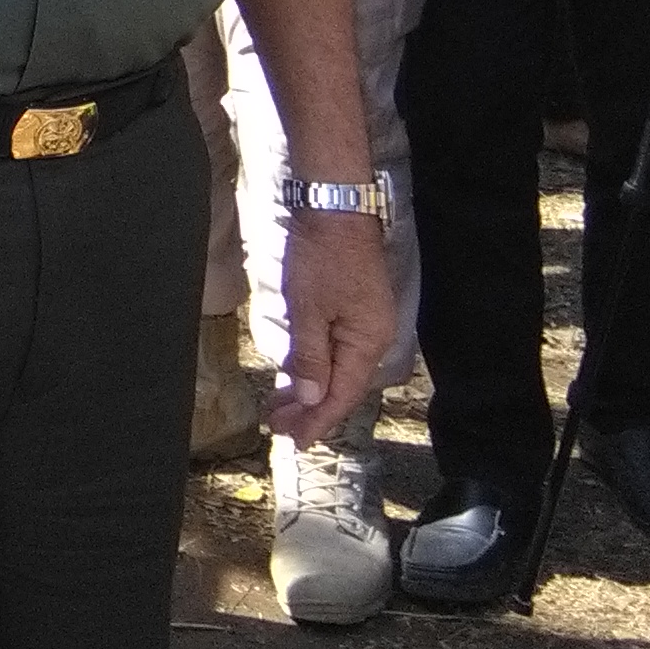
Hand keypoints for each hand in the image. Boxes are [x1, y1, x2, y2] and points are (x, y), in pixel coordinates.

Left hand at [270, 211, 397, 442]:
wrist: (333, 207)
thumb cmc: (322, 255)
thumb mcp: (309, 308)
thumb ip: (311, 357)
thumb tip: (312, 399)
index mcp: (367, 342)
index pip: (342, 395)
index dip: (318, 421)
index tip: (294, 441)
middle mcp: (372, 338)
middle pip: (340, 386)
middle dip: (310, 410)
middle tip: (277, 428)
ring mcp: (364, 324)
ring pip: (336, 370)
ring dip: (309, 390)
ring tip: (280, 410)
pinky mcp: (352, 311)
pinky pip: (334, 351)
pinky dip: (314, 367)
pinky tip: (296, 377)